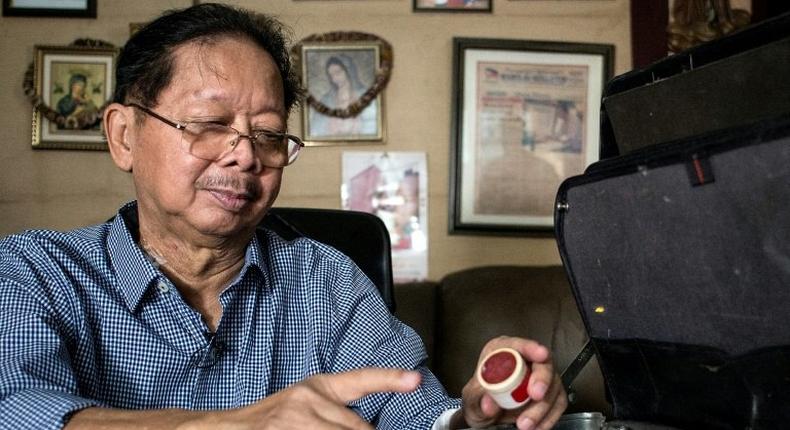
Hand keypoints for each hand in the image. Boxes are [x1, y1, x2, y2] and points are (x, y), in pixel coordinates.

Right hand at [206, 368, 421, 428]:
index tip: (415, 379)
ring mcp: (295, 423)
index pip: (359, 380)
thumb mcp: (303, 404)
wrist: (226, 429)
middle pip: (360, 429)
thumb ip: (336, 413)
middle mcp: (308, 401)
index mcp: (316, 387)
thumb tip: (368, 427)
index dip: (389, 379)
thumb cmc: (271, 421)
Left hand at [457, 337, 566, 429]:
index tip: (540, 354)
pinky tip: (537, 426)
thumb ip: (478, 398)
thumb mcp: (471, 398)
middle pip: (542, 363)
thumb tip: (489, 403)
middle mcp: (524, 360)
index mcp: (501, 352)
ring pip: (553, 386)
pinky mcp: (550, 393)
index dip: (531, 348)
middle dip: (542, 380)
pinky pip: (558, 403)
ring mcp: (539, 376)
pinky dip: (549, 417)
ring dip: (542, 408)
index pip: (518, 345)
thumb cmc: (480, 399)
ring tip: (525, 423)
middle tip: (536, 395)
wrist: (487, 416)